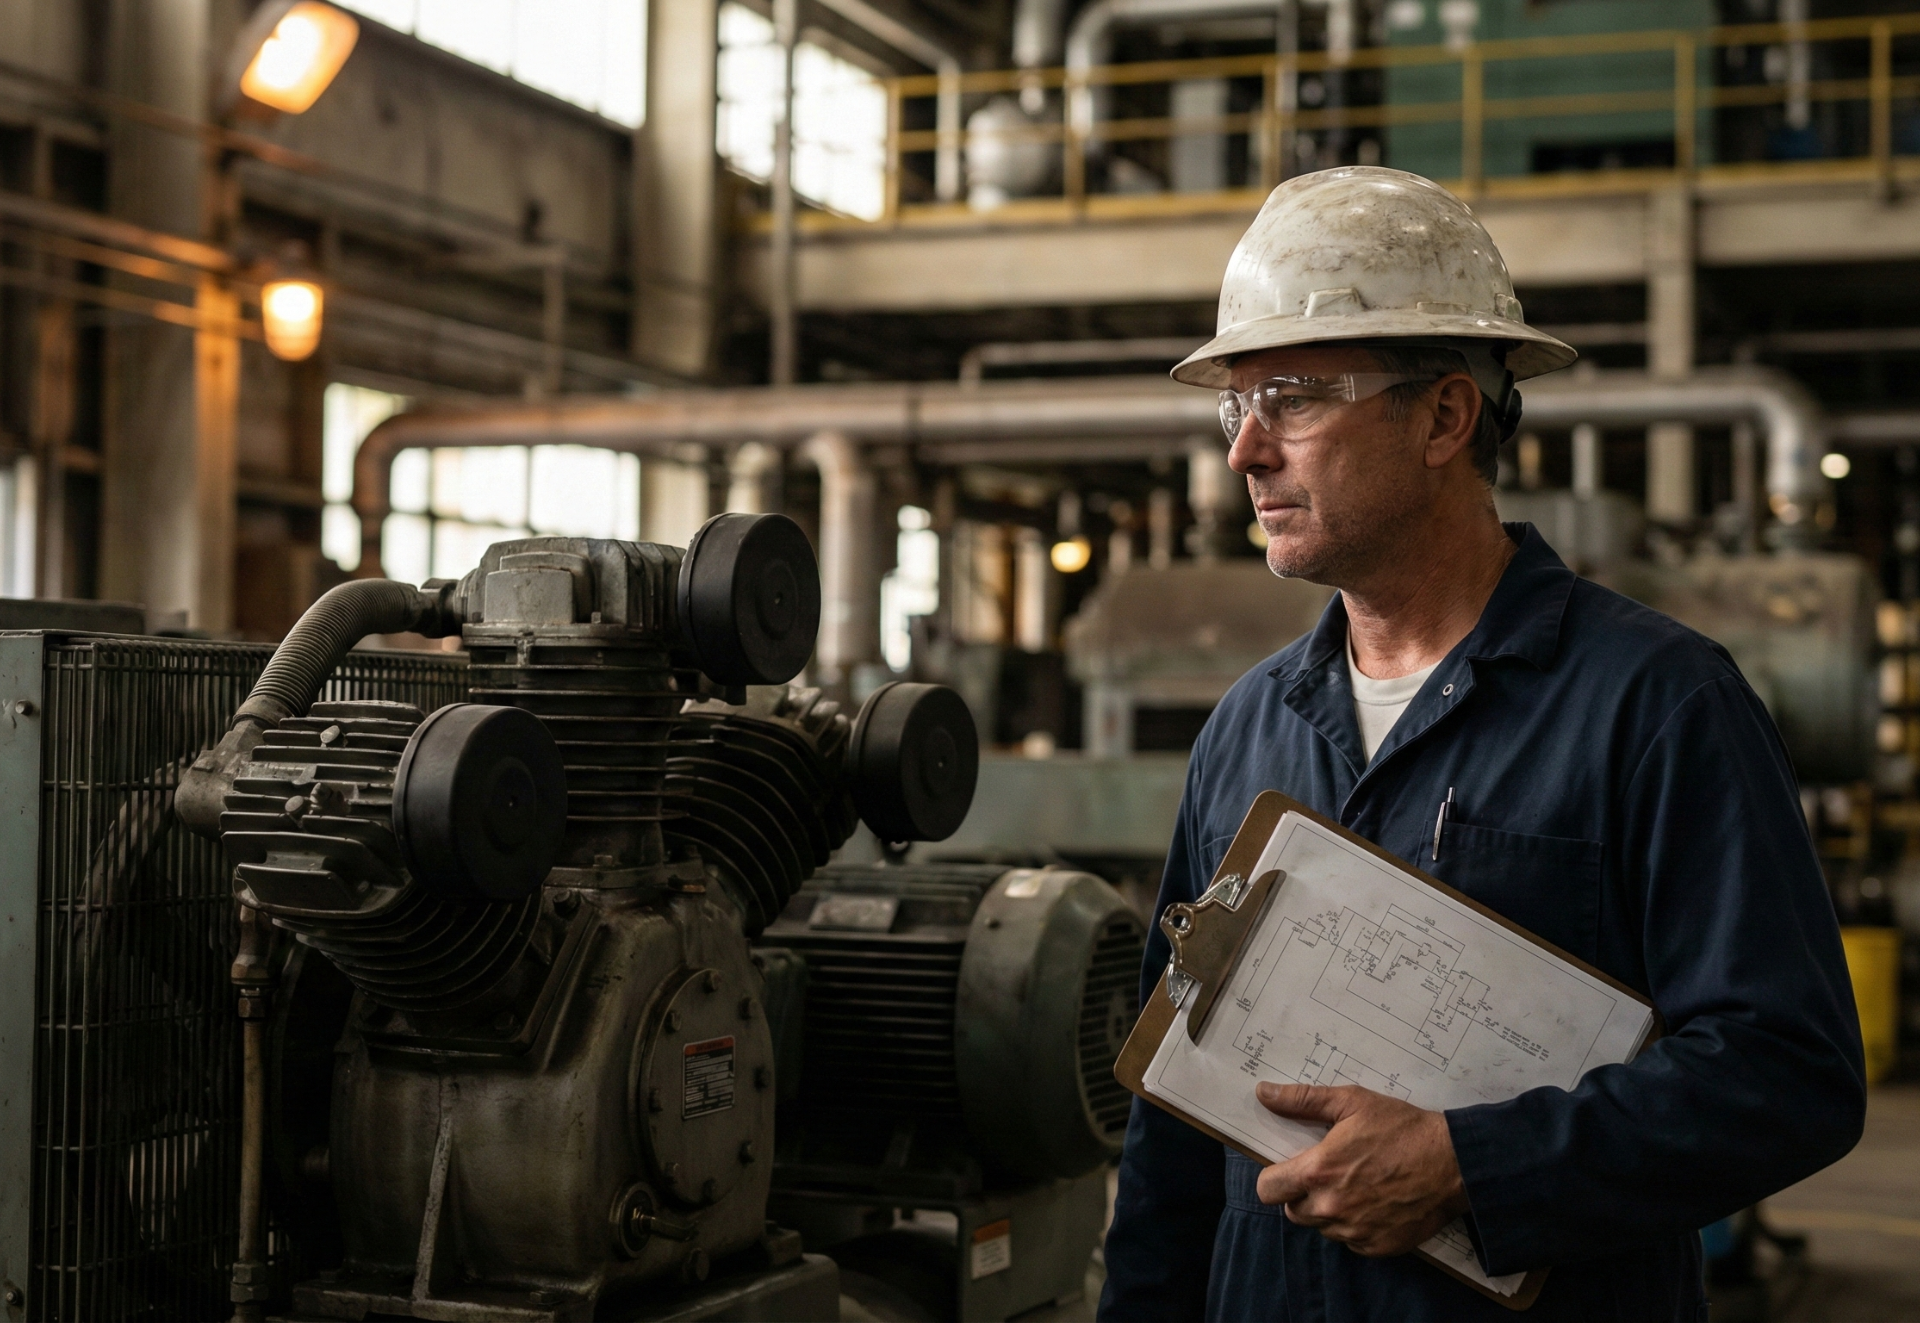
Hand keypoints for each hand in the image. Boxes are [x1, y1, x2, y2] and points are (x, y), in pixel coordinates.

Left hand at [1254, 1082, 1468, 1256]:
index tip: (1289, 1168)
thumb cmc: (1402, 1129)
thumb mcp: (1351, 1102)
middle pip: (1293, 1211)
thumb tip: (1263, 1093)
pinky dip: (1356, 1227)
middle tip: (1330, 1174)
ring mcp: (1354, 1232)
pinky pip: (1351, 1242)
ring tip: (1356, 1186)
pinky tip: (1375, 1203)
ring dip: (1329, 1212)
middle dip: (1303, 1194)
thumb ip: (1302, 1100)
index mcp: (1318, 1172)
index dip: (1275, 1178)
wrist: (1453, 1164)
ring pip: (1322, 1228)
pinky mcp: (1377, 1248)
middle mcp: (1330, 1208)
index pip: (1267, 1189)